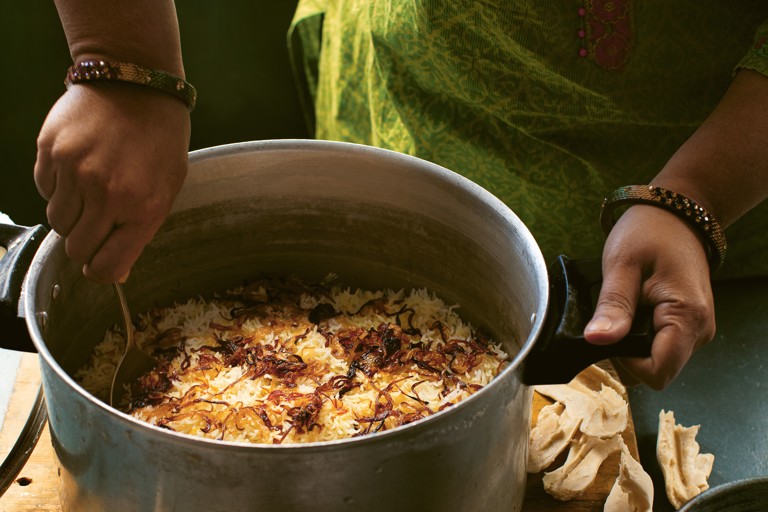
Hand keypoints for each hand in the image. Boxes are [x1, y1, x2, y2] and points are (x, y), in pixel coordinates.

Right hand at [34, 83, 190, 282]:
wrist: (136, 84)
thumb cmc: (160, 139)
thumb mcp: (168, 188)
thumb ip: (142, 230)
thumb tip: (115, 271)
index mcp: (143, 209)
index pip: (106, 268)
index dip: (102, 270)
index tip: (102, 262)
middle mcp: (106, 195)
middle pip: (76, 249)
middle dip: (86, 242)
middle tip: (100, 221)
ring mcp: (75, 172)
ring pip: (57, 222)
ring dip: (72, 214)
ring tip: (93, 187)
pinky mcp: (50, 152)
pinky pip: (44, 190)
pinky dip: (57, 187)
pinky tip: (79, 166)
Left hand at [584, 204, 715, 389]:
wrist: (675, 214)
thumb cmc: (650, 232)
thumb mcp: (622, 265)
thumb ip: (613, 306)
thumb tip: (596, 341)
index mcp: (687, 318)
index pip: (657, 373)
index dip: (625, 362)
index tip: (609, 333)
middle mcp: (699, 331)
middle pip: (656, 370)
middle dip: (625, 353)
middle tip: (611, 316)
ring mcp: (695, 329)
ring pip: (656, 360)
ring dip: (631, 343)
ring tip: (622, 308)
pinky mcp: (687, 324)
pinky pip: (659, 344)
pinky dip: (639, 335)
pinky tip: (631, 309)